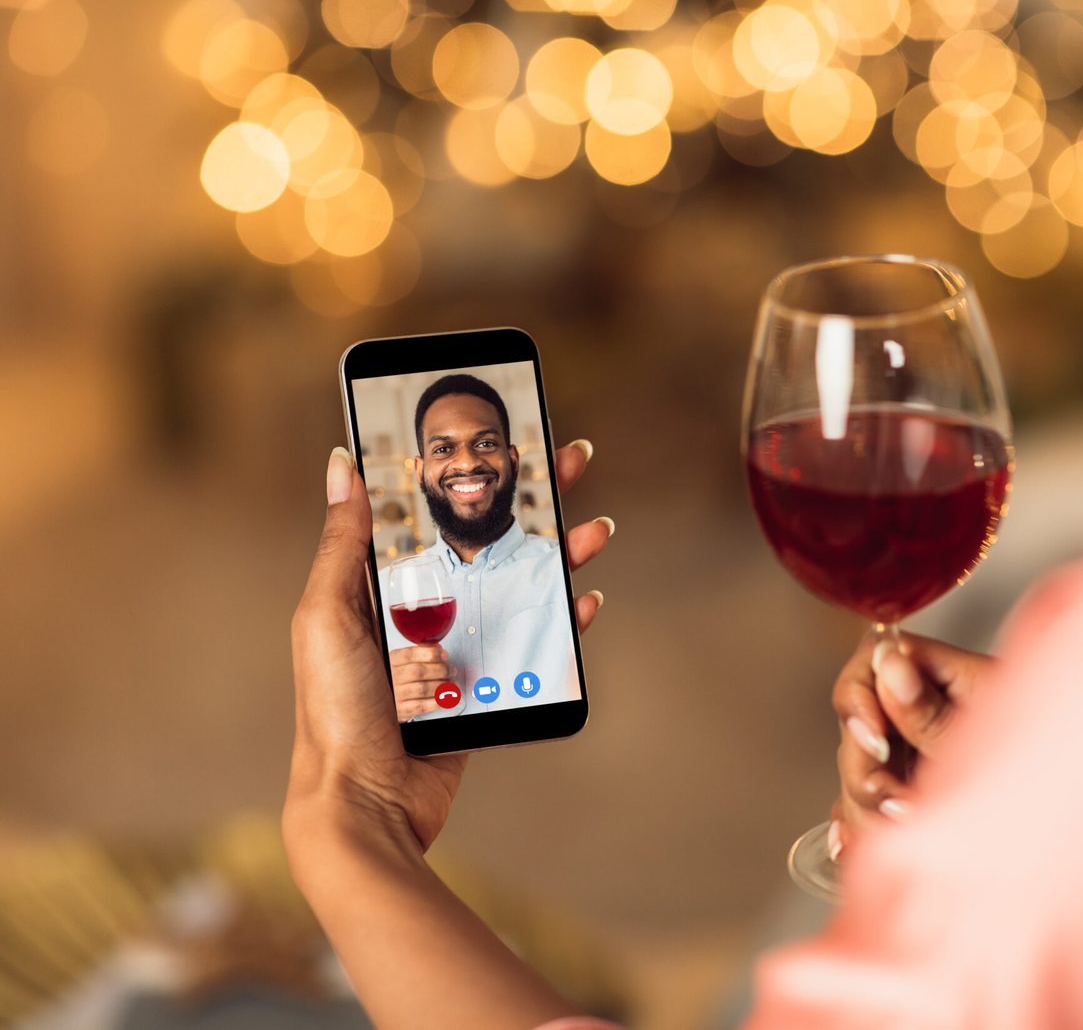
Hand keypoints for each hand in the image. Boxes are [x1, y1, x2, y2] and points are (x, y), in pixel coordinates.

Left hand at [285, 440, 610, 858]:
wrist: (366, 803)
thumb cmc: (335, 712)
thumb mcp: (328, 616)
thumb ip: (343, 544)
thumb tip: (344, 462)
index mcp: (379, 585)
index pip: (434, 513)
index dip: (473, 474)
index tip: (510, 437)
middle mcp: (422, 609)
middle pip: (489, 540)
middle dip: (535, 500)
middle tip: (574, 460)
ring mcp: (459, 647)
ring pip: (520, 586)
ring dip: (561, 554)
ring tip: (596, 531)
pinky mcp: (486, 686)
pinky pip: (533, 642)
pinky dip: (563, 618)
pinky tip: (584, 599)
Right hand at [390, 645, 451, 720]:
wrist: (385, 698)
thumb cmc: (398, 676)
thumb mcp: (403, 660)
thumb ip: (419, 651)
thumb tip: (438, 648)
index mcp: (391, 661)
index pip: (409, 655)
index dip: (430, 654)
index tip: (445, 655)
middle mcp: (391, 678)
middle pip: (419, 672)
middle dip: (441, 670)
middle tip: (452, 670)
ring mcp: (395, 695)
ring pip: (422, 689)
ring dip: (443, 686)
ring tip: (452, 683)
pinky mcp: (401, 711)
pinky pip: (421, 706)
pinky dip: (437, 701)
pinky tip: (446, 697)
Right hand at [829, 632, 993, 857]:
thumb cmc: (1070, 761)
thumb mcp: (995, 734)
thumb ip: (933, 709)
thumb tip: (889, 665)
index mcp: (948, 673)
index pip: (873, 660)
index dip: (860, 696)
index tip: (876, 739)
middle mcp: (927, 709)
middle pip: (857, 723)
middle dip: (865, 766)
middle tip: (895, 804)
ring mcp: (921, 755)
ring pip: (860, 771)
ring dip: (867, 805)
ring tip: (906, 830)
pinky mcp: (920, 797)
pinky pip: (868, 807)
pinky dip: (860, 825)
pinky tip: (852, 844)